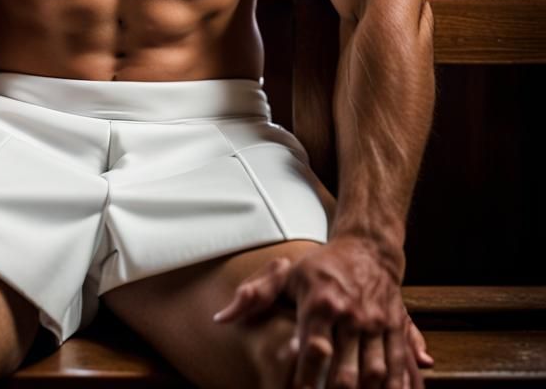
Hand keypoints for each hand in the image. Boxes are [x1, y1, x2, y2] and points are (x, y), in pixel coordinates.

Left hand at [213, 238, 432, 387]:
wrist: (369, 248)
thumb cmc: (322, 266)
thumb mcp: (287, 275)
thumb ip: (254, 297)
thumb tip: (222, 318)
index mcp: (321, 302)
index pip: (313, 347)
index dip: (304, 377)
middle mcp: (352, 315)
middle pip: (348, 369)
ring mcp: (377, 324)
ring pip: (378, 372)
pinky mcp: (397, 329)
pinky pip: (401, 364)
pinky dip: (401, 386)